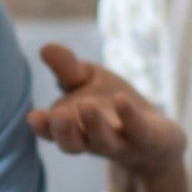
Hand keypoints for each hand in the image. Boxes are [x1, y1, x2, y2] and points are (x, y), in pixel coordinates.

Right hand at [26, 44, 184, 179]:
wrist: (158, 139)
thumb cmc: (113, 108)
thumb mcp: (90, 81)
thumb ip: (68, 69)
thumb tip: (45, 47)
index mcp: (74, 128)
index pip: (53, 132)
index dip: (43, 127)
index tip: (33, 117)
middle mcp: (93, 140)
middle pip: (73, 144)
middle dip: (64, 131)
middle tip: (57, 116)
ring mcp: (121, 142)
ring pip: (104, 141)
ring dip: (94, 125)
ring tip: (87, 105)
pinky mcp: (148, 139)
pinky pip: (138, 130)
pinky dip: (129, 116)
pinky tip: (121, 99)